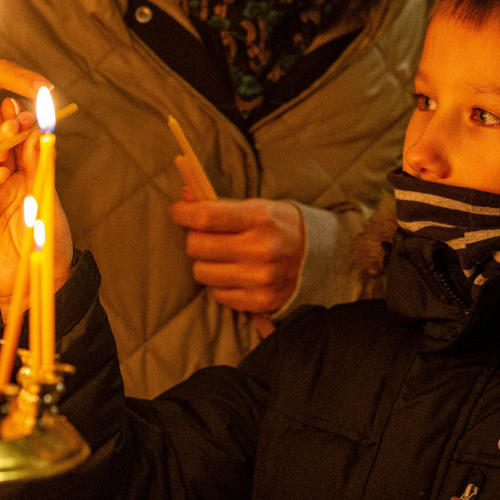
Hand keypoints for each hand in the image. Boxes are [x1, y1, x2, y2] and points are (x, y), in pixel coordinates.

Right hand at [0, 113, 73, 317]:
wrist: (37, 279)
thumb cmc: (47, 240)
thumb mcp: (47, 196)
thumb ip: (38, 165)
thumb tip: (34, 130)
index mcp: (21, 173)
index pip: (13, 141)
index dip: (14, 123)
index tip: (17, 104)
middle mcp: (0, 180)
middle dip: (2, 128)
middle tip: (12, 115)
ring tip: (8, 138)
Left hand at [170, 197, 304, 313]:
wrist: (321, 257)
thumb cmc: (280, 227)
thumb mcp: (257, 207)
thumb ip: (220, 205)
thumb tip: (185, 198)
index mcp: (260, 218)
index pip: (207, 216)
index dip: (183, 213)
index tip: (178, 211)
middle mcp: (261, 249)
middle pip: (198, 246)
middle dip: (195, 238)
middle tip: (205, 236)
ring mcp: (260, 278)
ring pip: (202, 272)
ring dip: (206, 263)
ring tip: (222, 257)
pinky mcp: (260, 301)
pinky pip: (218, 294)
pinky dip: (221, 284)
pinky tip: (236, 274)